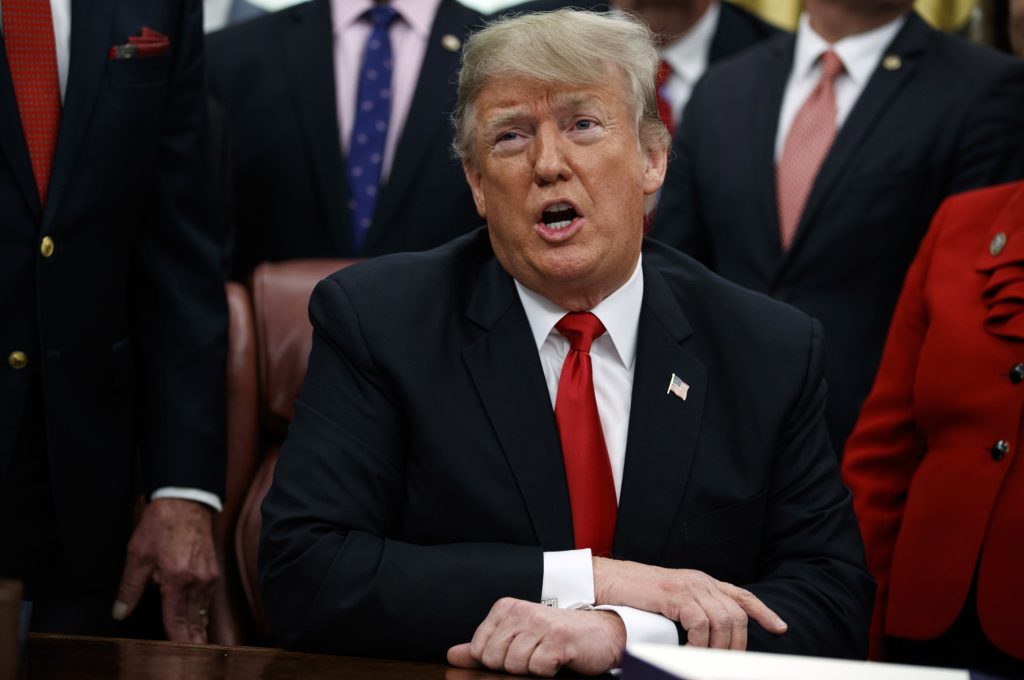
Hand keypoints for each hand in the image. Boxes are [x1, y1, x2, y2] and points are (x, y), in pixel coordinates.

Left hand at [112, 498, 218, 642]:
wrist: (186, 501)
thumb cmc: (162, 524)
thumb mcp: (137, 555)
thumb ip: (129, 588)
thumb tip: (120, 612)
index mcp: (177, 580)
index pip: (177, 620)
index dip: (176, 640)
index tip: (179, 653)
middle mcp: (197, 581)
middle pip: (194, 619)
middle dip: (192, 638)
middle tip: (193, 653)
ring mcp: (209, 576)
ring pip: (203, 609)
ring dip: (198, 625)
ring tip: (197, 642)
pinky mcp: (213, 570)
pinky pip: (207, 597)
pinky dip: (202, 610)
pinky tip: (198, 616)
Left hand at [447, 598, 625, 676]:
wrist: (601, 631)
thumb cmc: (556, 637)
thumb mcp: (516, 637)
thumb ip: (482, 647)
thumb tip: (452, 655)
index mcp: (506, 608)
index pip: (479, 650)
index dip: (497, 661)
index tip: (518, 651)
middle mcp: (520, 611)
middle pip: (494, 659)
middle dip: (514, 666)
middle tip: (535, 654)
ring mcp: (539, 624)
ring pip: (514, 665)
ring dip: (533, 669)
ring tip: (547, 655)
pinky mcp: (558, 639)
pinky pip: (537, 669)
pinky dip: (548, 671)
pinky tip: (559, 659)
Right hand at [593, 557, 786, 648]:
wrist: (608, 581)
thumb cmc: (634, 595)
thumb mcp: (671, 599)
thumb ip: (692, 608)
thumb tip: (708, 634)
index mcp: (702, 582)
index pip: (741, 595)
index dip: (764, 611)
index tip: (780, 628)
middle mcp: (700, 581)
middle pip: (736, 614)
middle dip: (737, 644)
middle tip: (725, 663)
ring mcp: (688, 586)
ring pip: (722, 621)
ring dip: (717, 648)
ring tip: (703, 661)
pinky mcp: (674, 594)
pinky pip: (700, 623)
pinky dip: (698, 643)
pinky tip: (688, 651)